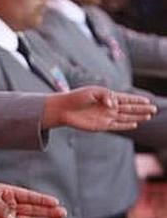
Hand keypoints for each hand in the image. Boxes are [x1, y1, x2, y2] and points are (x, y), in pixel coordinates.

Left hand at [41, 86, 155, 131]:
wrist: (63, 108)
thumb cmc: (77, 98)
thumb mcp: (93, 92)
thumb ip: (107, 96)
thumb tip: (114, 105)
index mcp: (107, 97)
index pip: (126, 98)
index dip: (137, 99)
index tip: (147, 100)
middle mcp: (109, 107)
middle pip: (129, 108)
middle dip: (141, 109)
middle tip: (154, 109)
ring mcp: (106, 117)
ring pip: (125, 117)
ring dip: (137, 117)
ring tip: (149, 116)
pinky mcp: (101, 126)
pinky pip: (116, 126)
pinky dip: (125, 125)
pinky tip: (135, 125)